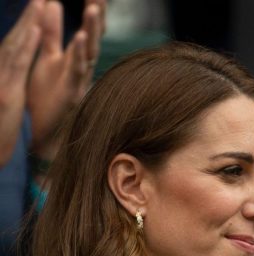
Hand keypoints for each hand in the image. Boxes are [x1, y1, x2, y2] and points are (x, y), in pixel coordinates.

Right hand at [0, 0, 43, 166]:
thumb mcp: (6, 109)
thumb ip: (10, 90)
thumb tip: (15, 84)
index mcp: (3, 80)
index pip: (14, 50)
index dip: (26, 30)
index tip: (39, 10)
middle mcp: (0, 75)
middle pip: (14, 41)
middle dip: (29, 18)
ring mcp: (1, 81)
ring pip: (15, 46)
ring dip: (28, 22)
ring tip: (41, 2)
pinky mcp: (5, 92)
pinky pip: (17, 64)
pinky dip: (26, 46)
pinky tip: (35, 31)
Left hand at [27, 0, 105, 160]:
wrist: (46, 134)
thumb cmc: (47, 98)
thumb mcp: (47, 57)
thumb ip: (50, 32)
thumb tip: (51, 2)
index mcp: (75, 57)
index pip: (88, 28)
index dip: (93, 10)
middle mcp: (82, 67)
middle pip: (93, 36)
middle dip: (98, 15)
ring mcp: (79, 80)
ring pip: (90, 51)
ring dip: (92, 30)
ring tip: (94, 8)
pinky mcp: (72, 92)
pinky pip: (78, 71)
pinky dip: (80, 54)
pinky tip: (81, 37)